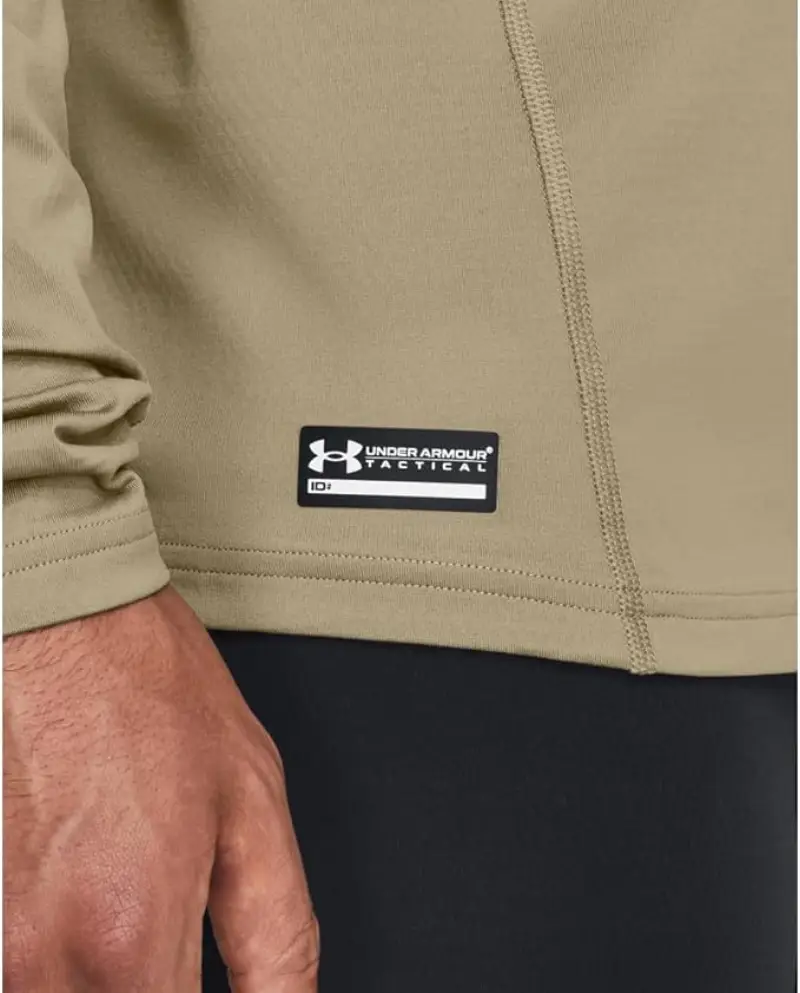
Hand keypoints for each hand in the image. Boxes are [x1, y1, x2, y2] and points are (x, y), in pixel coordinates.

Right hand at [3, 584, 318, 991]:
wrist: (64, 625)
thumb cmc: (151, 691)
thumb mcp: (252, 804)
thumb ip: (277, 939)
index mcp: (134, 940)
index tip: (215, 989)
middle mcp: (45, 959)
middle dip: (161, 990)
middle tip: (183, 942)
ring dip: (115, 979)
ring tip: (140, 896)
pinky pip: (30, 968)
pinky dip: (72, 963)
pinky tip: (101, 899)